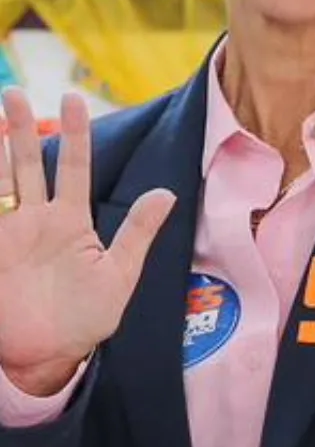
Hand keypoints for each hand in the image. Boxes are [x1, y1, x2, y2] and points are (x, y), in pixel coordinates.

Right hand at [0, 89, 174, 394]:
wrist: (49, 356)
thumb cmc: (86, 319)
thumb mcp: (119, 274)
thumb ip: (138, 232)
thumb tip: (166, 192)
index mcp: (70, 222)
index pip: (71, 168)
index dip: (73, 134)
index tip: (73, 98)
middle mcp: (36, 221)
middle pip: (25, 164)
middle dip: (20, 128)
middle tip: (14, 90)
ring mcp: (7, 234)